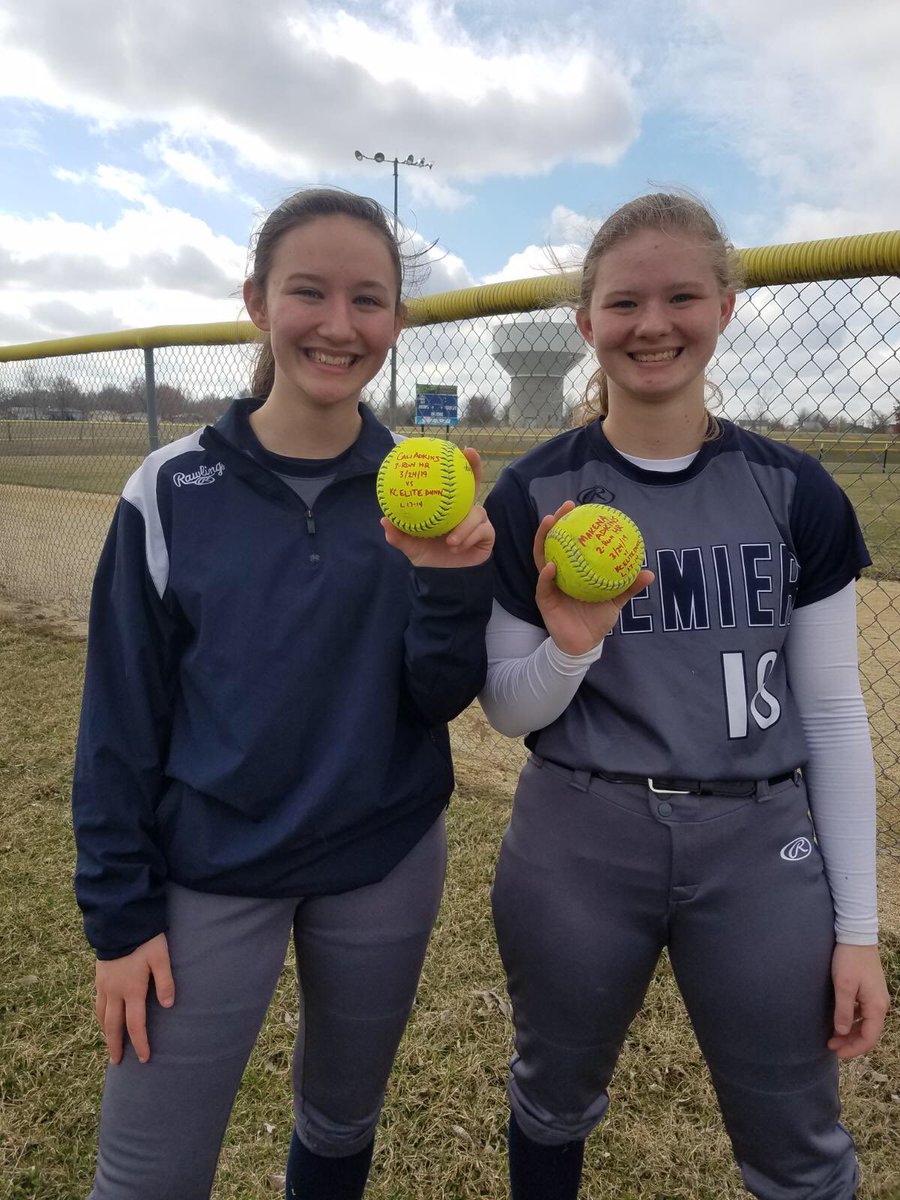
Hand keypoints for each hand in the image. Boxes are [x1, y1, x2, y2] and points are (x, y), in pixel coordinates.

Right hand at [95, 932, 174, 1064]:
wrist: (120, 922)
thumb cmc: (145, 939)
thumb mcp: (161, 957)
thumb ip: (165, 981)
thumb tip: (168, 1005)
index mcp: (132, 989)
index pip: (135, 1024)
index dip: (140, 1043)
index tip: (143, 1058)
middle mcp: (114, 991)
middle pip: (113, 1026)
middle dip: (116, 1045)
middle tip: (118, 1062)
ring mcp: (104, 985)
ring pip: (102, 1016)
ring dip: (106, 1032)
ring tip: (110, 1044)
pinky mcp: (99, 977)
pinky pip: (97, 1003)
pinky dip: (100, 1016)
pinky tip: (103, 1018)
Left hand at [381, 448, 494, 568]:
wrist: (444, 578)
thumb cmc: (429, 556)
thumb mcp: (411, 546)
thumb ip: (399, 535)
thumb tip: (384, 521)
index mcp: (448, 506)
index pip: (454, 482)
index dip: (456, 464)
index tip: (458, 447)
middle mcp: (465, 509)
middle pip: (474, 484)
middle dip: (475, 467)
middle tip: (470, 454)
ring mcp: (478, 521)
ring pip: (477, 513)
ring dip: (463, 527)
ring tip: (451, 541)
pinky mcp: (488, 534)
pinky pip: (482, 530)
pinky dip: (468, 538)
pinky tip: (457, 547)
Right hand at [534, 501, 654, 655]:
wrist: (585, 644)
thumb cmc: (597, 619)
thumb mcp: (615, 601)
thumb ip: (628, 586)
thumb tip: (649, 572)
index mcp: (572, 570)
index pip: (569, 542)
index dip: (572, 524)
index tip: (578, 506)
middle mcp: (558, 573)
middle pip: (552, 543)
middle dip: (555, 523)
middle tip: (565, 507)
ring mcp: (548, 585)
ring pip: (541, 558)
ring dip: (543, 540)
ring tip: (550, 524)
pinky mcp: (544, 600)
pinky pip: (543, 586)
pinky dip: (546, 576)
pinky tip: (551, 566)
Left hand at [828, 942, 889, 1059]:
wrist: (856, 936)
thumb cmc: (849, 959)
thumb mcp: (843, 985)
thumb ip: (843, 1010)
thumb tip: (841, 1032)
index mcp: (877, 1006)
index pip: (869, 1037)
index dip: (854, 1049)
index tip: (837, 1052)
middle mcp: (881, 1005)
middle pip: (868, 1032)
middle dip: (851, 1042)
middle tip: (830, 1046)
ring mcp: (876, 998)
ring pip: (866, 1023)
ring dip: (851, 1032)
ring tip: (833, 1037)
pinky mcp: (870, 991)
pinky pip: (864, 1013)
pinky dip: (853, 1021)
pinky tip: (839, 1021)